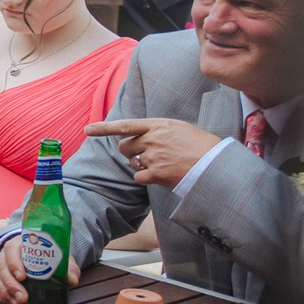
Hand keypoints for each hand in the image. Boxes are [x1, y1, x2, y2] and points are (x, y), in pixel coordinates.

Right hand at [0, 232, 85, 303]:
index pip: (12, 250)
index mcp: (19, 244)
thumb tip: (72, 279)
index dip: (14, 263)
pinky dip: (3, 296)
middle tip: (23, 297)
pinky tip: (13, 303)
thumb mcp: (58, 256)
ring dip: (6, 292)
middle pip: (3, 267)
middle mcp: (5, 254)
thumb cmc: (46, 254)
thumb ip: (67, 266)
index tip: (22, 276)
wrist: (36, 253)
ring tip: (19, 303)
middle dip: (11, 284)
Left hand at [85, 116, 220, 187]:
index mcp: (158, 125)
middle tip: (148, 155)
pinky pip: (139, 177)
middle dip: (131, 152)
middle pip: (125, 147)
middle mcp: (153, 139)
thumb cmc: (200, 145)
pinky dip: (146, 178)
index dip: (104, 128)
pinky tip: (161, 176)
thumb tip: (142, 137)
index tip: (87, 130)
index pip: (125, 125)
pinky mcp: (156, 173)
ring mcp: (154, 156)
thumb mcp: (179, 128)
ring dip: (142, 165)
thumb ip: (158, 130)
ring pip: (133, 163)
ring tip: (164, 164)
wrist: (215, 163)